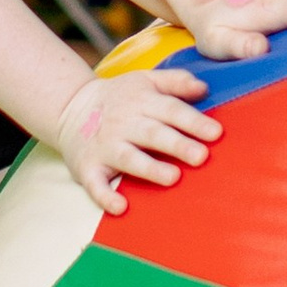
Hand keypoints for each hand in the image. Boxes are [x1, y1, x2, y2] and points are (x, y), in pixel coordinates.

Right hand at [53, 66, 218, 211]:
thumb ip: (175, 81)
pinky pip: (96, 184)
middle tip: (202, 156)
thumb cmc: (119, 97)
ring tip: (173, 178)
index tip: (216, 133)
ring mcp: (105, 147)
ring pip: (129, 158)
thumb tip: (204, 88)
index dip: (193, 121)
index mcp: (141, 102)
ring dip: (150, 168)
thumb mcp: (145, 80)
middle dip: (177, 145)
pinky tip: (121, 207)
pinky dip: (105, 197)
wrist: (69, 107)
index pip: (171, 110)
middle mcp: (123, 124)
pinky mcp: (88, 168)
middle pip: (153, 134)